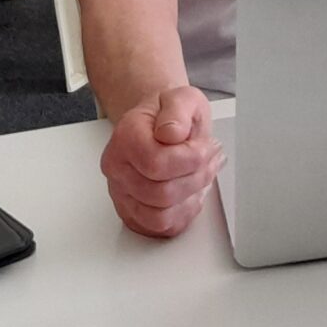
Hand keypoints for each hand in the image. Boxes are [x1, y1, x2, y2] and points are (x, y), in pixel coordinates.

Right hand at [100, 85, 223, 237]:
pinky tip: (190, 192)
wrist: (159, 124)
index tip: (205, 146)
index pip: (156, 163)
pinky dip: (182, 213)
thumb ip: (177, 110)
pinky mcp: (133, 214)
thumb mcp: (182, 97)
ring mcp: (122, 194)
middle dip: (195, 178)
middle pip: (160, 194)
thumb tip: (170, 133)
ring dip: (190, 198)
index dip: (191, 158)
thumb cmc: (170, 115)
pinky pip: (160, 228)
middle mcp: (117, 169)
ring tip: (201, 176)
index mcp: (125, 137)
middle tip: (208, 161)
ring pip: (159, 217)